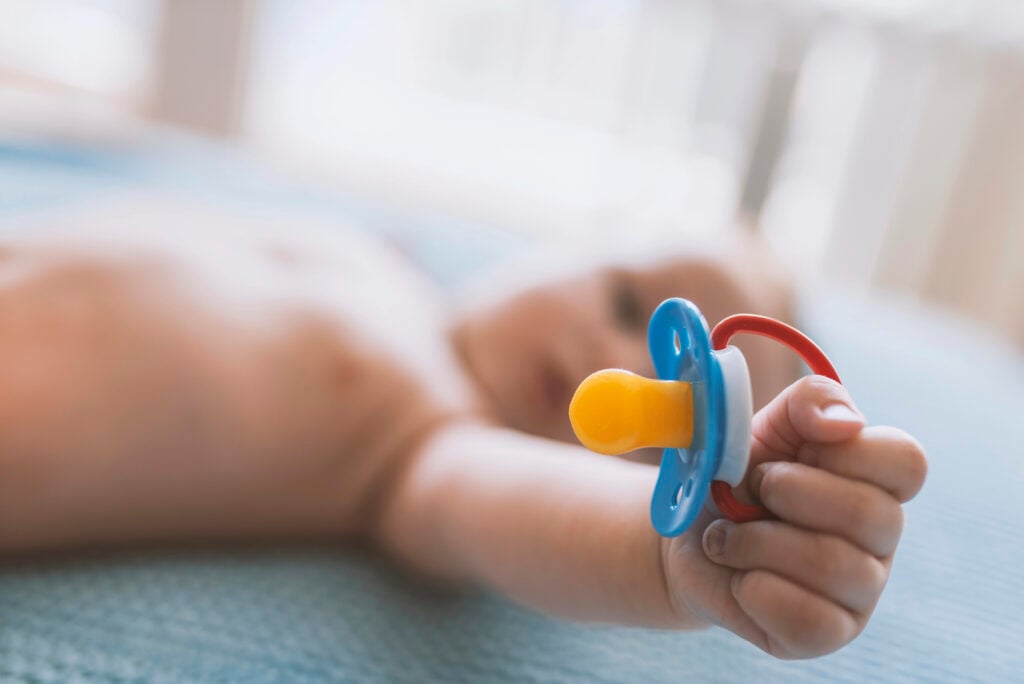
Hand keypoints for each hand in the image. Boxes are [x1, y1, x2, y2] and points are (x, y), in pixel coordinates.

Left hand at [661, 376, 926, 657]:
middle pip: (870, 513)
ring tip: (727, 536)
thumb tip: (845, 424)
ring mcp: (860, 590)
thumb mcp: (762, 424)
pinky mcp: (828, 634)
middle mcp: (880, 536)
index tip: (798, 448)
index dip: (847, 452)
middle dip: (787, 491)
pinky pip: (808, 618)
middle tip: (748, 488)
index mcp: (875, 479)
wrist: (685, 534)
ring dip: (756, 541)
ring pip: (833, 565)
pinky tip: (738, 576)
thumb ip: (807, 403)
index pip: (907, 462)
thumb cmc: (734, 476)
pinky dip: (755, 589)